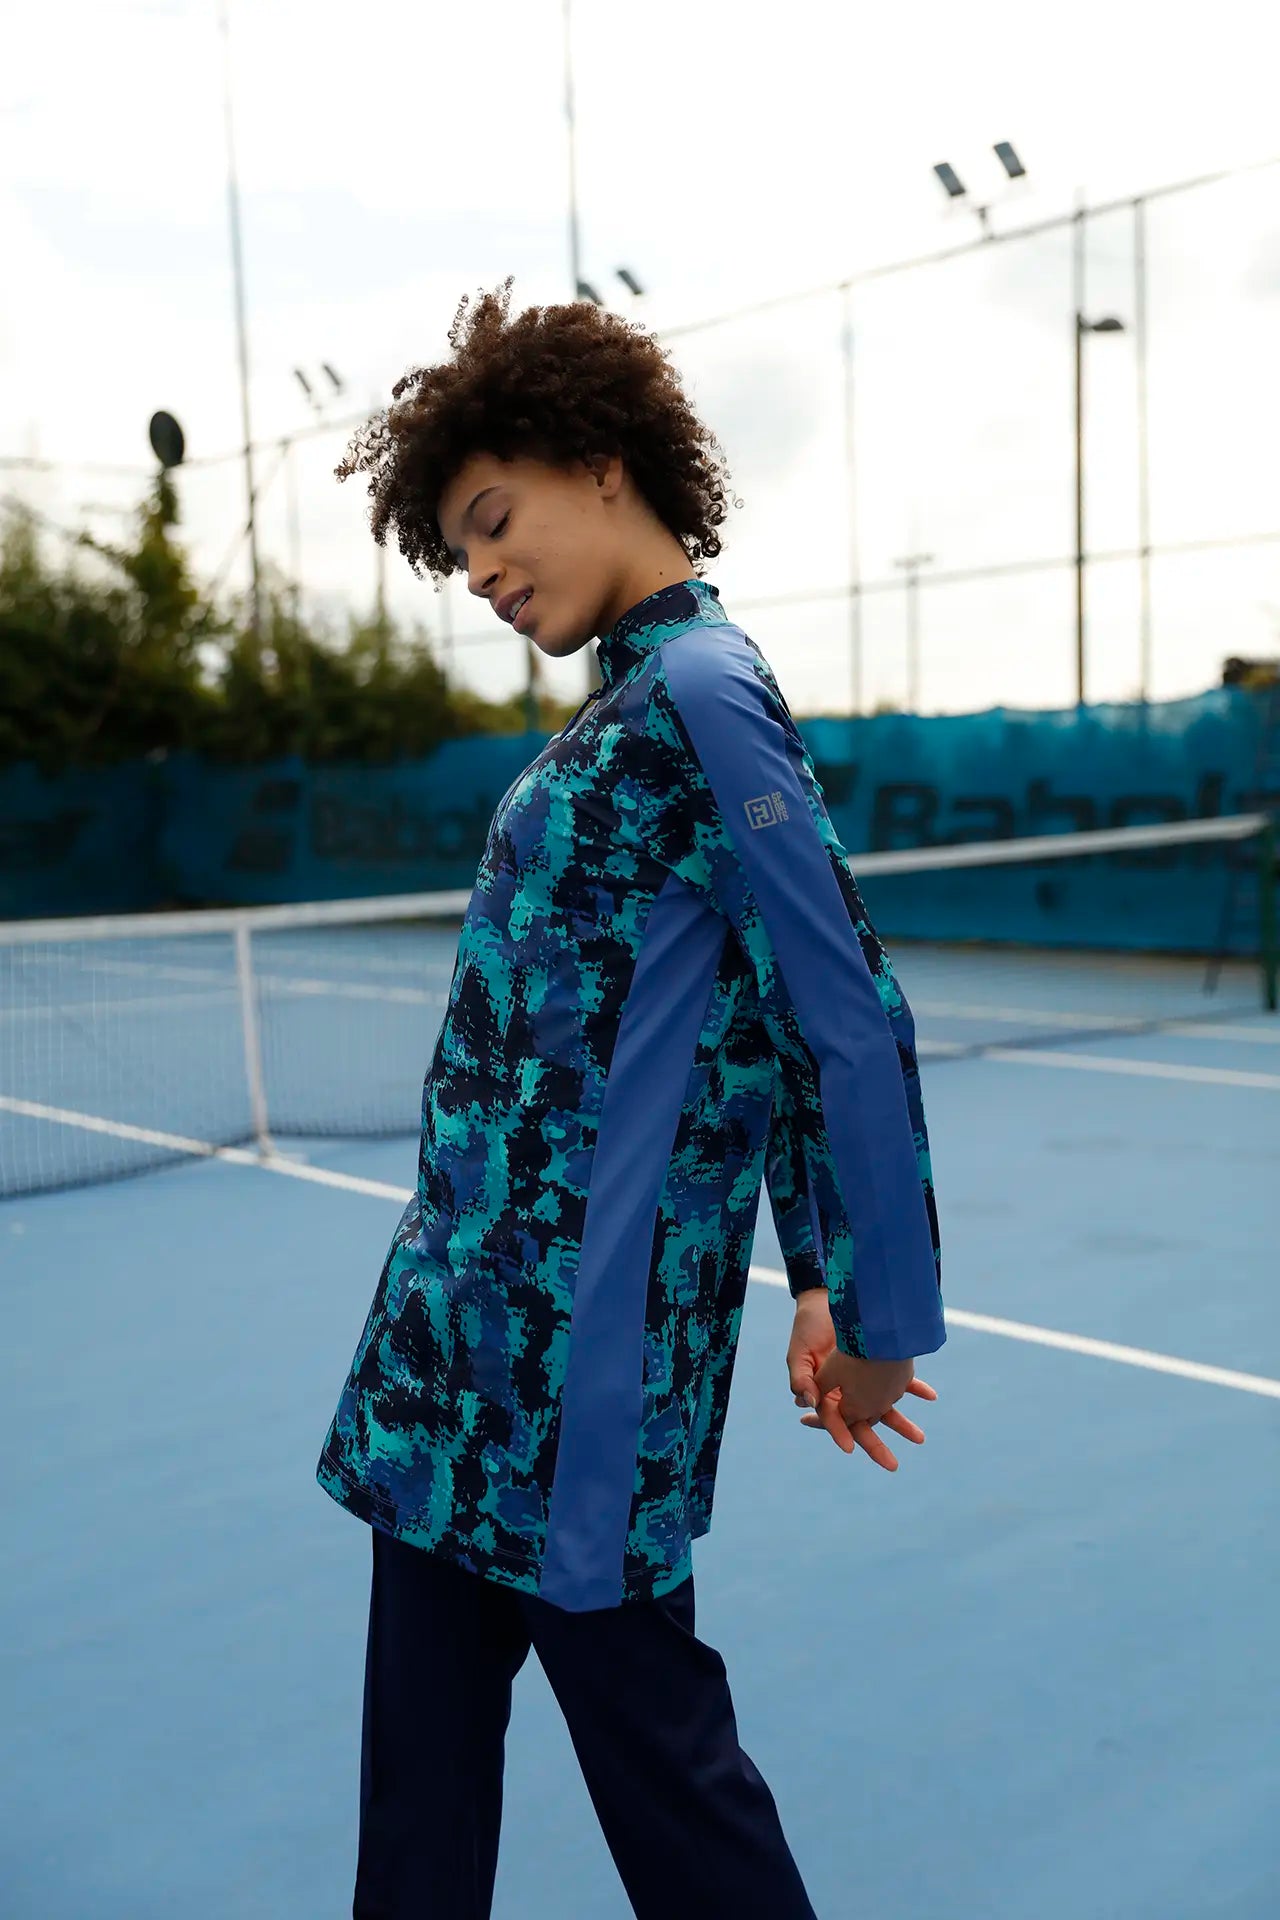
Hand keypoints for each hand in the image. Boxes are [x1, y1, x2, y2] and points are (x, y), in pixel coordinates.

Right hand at [787, 1288, 936, 1470]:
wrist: (826, 1299)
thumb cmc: (808, 1327)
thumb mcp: (797, 1353)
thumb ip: (800, 1377)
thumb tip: (806, 1403)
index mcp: (824, 1394)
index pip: (833, 1421)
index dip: (839, 1434)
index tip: (850, 1449)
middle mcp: (845, 1392)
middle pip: (862, 1422)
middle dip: (876, 1444)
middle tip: (893, 1465)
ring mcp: (863, 1379)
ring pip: (884, 1408)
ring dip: (901, 1422)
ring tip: (920, 1438)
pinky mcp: (877, 1364)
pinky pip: (900, 1381)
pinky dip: (914, 1388)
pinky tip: (930, 1396)